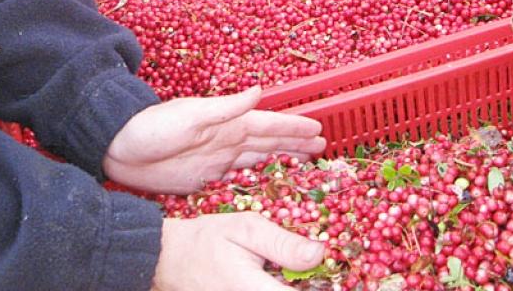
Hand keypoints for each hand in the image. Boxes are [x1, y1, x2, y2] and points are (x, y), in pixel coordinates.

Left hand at [103, 85, 325, 193]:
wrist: (118, 147)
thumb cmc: (152, 128)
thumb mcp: (191, 115)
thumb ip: (226, 107)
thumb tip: (259, 90)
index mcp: (228, 123)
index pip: (269, 126)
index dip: (294, 128)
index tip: (319, 129)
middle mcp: (227, 140)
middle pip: (269, 143)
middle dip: (295, 143)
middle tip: (322, 146)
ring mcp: (216, 159)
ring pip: (258, 159)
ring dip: (281, 158)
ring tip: (304, 160)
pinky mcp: (204, 178)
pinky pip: (238, 178)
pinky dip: (256, 177)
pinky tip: (266, 180)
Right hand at [152, 213, 325, 290]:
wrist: (168, 260)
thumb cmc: (205, 240)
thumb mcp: (244, 228)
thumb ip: (282, 243)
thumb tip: (320, 253)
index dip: (328, 287)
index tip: (344, 279)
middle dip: (312, 286)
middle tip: (326, 272)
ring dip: (297, 286)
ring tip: (305, 273)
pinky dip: (281, 288)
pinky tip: (283, 278)